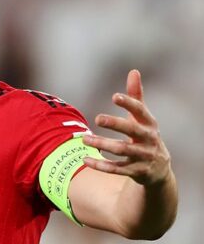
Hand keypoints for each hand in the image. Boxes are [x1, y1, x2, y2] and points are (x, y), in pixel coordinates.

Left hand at [82, 70, 171, 187]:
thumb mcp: (143, 118)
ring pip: (122, 150)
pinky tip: (85, 159)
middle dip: (115, 123)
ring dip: (102, 144)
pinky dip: (101, 165)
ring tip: (84, 139)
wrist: (159, 170)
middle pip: (132, 130)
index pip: (140, 111)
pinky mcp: (136, 172)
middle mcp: (148, 140)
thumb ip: (136, 96)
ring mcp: (143, 157)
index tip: (115, 96)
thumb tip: (133, 71)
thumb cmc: (145, 136)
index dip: (129, 103)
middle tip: (97, 118)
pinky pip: (117, 169)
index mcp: (149, 124)